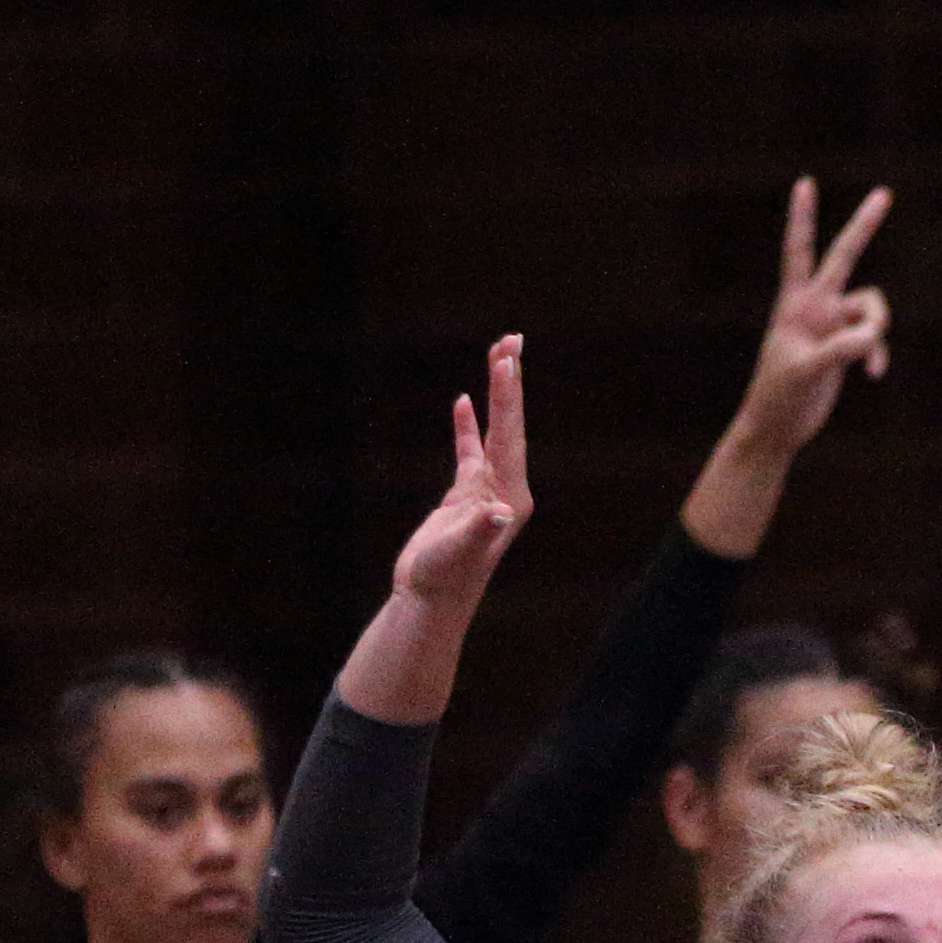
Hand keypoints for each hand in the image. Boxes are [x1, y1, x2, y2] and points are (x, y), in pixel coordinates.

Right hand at [390, 336, 533, 614]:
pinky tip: (464, 401)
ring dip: (496, 396)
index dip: (507, 395)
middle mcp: (506, 490)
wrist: (429, 604)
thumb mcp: (461, 552)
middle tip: (511, 338)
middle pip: (509, 425)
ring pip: (493, 432)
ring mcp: (486, 491)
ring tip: (499, 355)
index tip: (506, 358)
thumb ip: (480, 530)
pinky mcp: (465, 497)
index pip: (509, 435)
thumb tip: (500, 512)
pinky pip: (470, 451)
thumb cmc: (444, 580)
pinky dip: (468, 426)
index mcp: (511, 497)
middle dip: (510, 382)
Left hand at [733, 180, 895, 453]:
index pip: (799, 251)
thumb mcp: (806, 373)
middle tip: (885, 192)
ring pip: (871, 307)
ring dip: (877, 330)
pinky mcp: (844, 346)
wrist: (777, 427)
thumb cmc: (779, 398)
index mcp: (796, 304)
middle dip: (865, 225)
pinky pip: (874, 338)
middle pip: (844, 256)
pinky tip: (873, 376)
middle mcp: (816, 306)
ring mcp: (832, 325)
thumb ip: (838, 350)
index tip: (805, 183)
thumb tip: (872, 336)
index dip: (803, 217)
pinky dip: (878, 354)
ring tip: (868, 362)